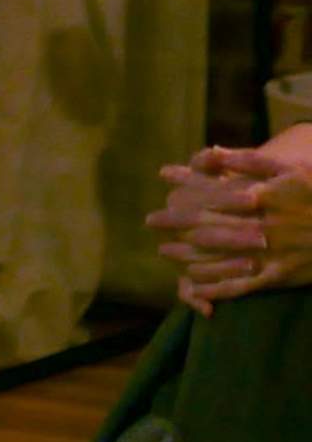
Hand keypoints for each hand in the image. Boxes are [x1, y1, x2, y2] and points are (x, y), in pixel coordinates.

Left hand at [151, 145, 311, 309]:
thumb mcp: (290, 170)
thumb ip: (250, 161)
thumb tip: (212, 153)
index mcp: (262, 199)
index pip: (212, 197)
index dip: (183, 194)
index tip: (162, 192)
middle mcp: (261, 228)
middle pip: (209, 227)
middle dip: (176, 225)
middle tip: (151, 221)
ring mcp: (269, 256)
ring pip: (220, 259)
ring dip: (189, 256)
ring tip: (165, 251)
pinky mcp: (278, 279)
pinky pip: (241, 286)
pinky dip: (216, 288)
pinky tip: (193, 286)